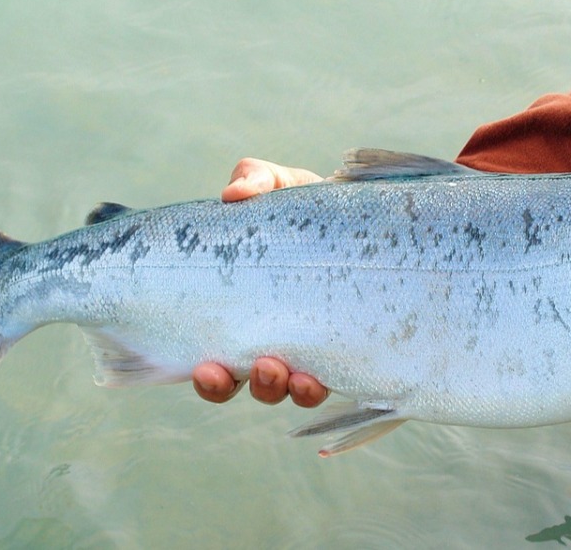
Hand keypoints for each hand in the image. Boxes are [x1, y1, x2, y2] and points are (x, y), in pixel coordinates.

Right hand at [192, 158, 329, 406]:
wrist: (364, 214)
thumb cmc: (308, 206)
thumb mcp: (278, 187)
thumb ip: (254, 180)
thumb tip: (233, 194)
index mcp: (243, 312)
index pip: (216, 358)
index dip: (209, 376)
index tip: (206, 367)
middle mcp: (270, 338)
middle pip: (246, 384)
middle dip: (249, 385)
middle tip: (259, 369)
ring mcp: (308, 346)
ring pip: (287, 389)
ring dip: (283, 388)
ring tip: (290, 375)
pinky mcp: (345, 346)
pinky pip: (331, 379)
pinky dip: (319, 383)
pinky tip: (318, 377)